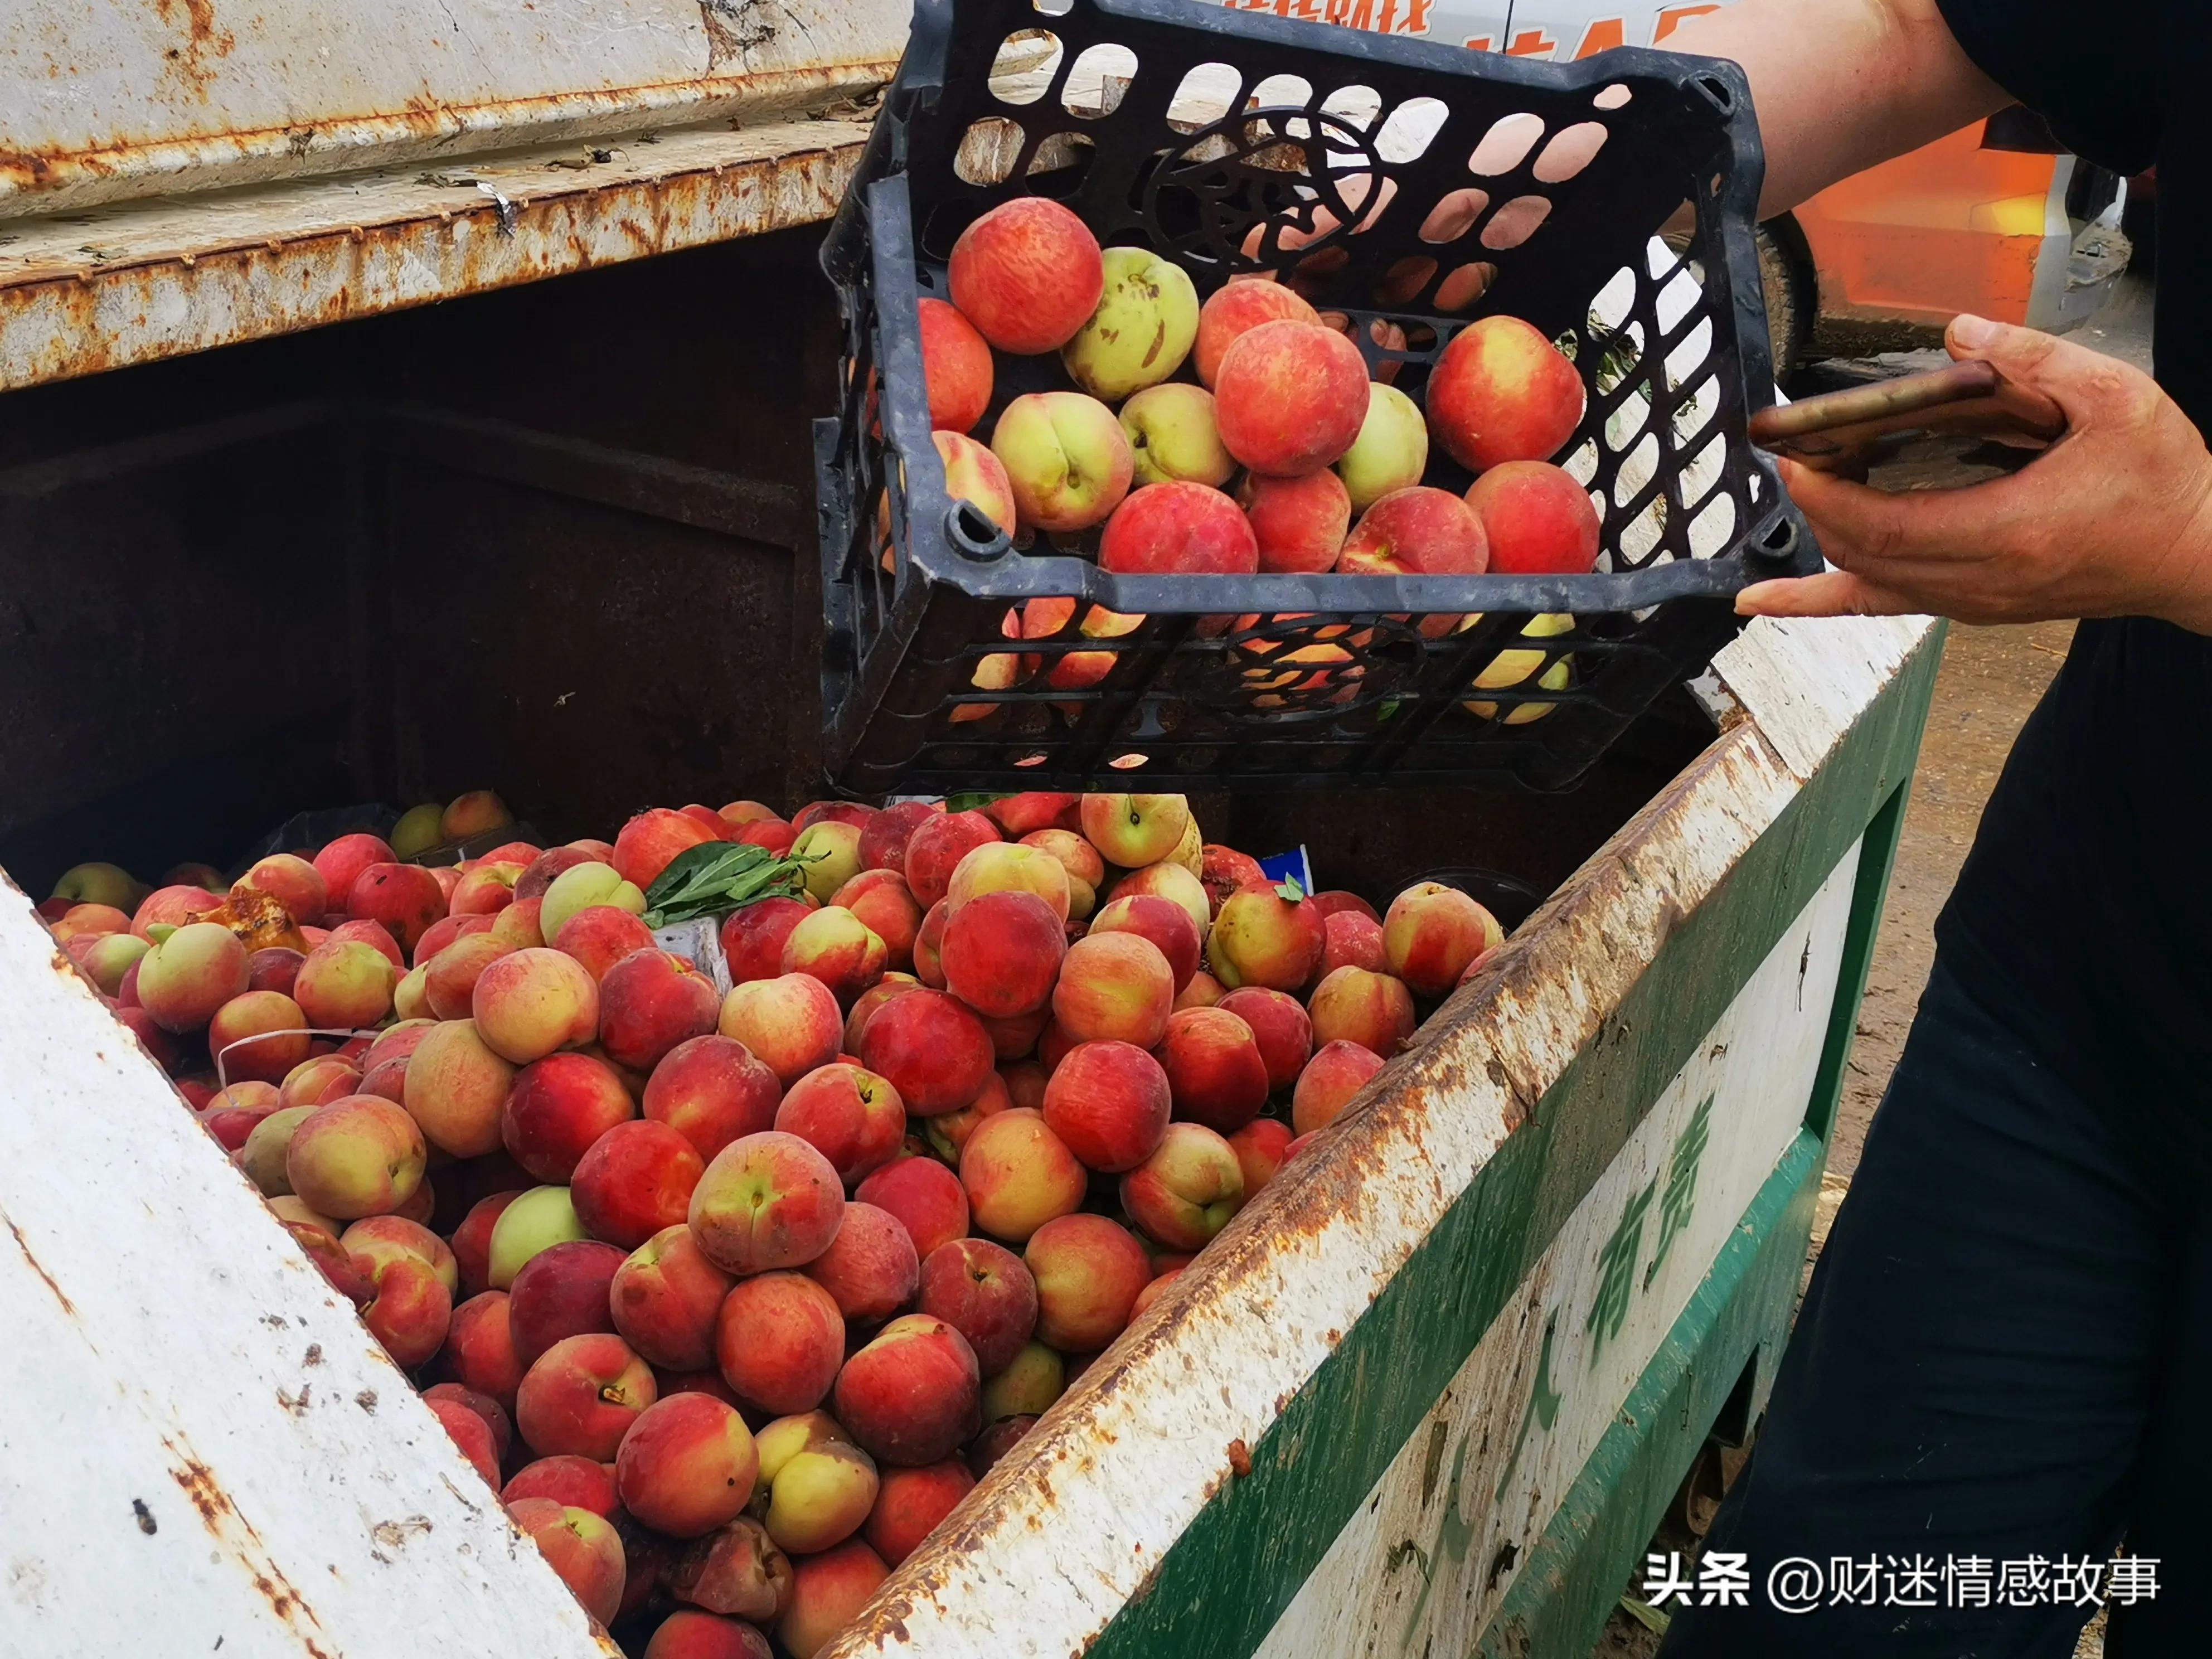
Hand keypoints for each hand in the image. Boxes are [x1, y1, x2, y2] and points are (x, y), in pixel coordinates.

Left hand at [1736, 315, 2211, 634]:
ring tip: (1800, 486)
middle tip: (1795, 453)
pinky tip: (1759, 602)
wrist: (2197, 553)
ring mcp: (1971, 601)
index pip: (1885, 526)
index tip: (1795, 456)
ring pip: (1865, 580)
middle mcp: (1980, 580)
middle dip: (1817, 505)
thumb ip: (2036, 361)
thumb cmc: (2163, 480)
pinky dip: (1815, 603)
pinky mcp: (1970, 606)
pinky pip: (1879, 606)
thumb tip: (1959, 335)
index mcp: (2010, 531)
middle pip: (1863, 552)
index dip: (1828, 496)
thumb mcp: (2116, 398)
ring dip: (1824, 535)